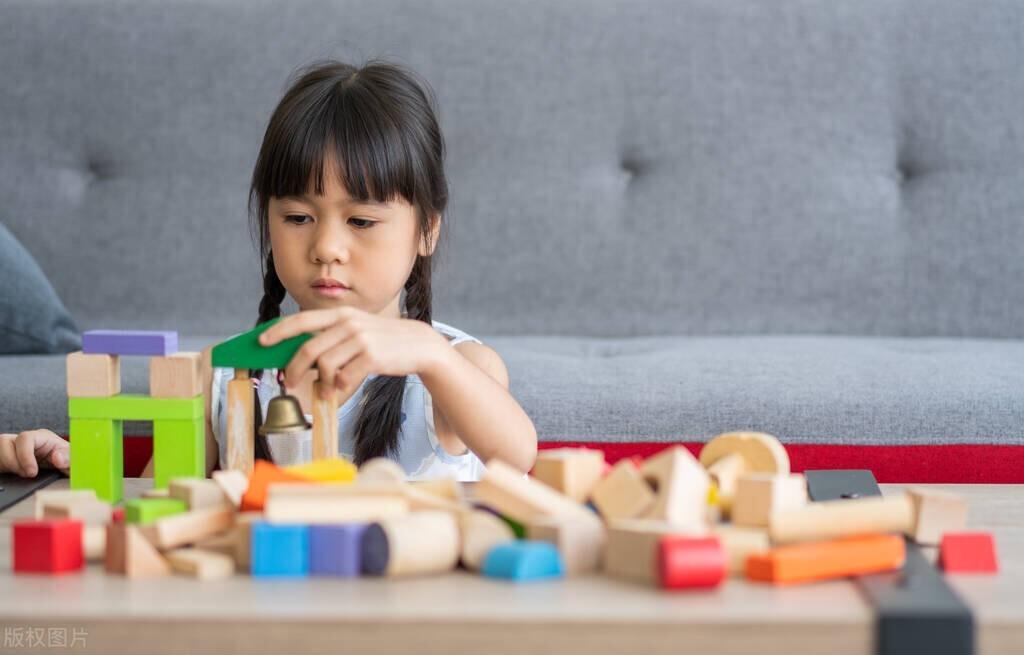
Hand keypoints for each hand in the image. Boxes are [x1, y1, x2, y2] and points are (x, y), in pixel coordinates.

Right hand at [0, 429, 69, 476]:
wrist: (59, 472)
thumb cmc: (65, 461)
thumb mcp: (71, 460)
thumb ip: (69, 458)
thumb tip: (58, 458)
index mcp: (40, 437)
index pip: (25, 438)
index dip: (25, 455)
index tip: (32, 472)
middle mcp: (23, 441)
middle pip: (5, 443)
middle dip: (13, 462)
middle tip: (26, 475)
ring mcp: (11, 449)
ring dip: (6, 465)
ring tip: (19, 475)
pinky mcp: (4, 460)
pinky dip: (3, 469)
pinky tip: (11, 475)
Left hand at [259, 306, 448, 397]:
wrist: (419, 345)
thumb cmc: (383, 341)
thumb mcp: (358, 330)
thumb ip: (332, 339)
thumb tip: (302, 359)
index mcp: (342, 315)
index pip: (302, 320)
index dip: (279, 331)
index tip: (262, 342)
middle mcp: (349, 323)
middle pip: (308, 348)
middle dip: (294, 369)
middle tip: (289, 383)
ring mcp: (361, 339)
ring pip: (325, 366)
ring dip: (321, 383)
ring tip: (326, 390)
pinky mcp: (372, 357)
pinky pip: (344, 378)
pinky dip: (339, 388)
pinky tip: (342, 390)